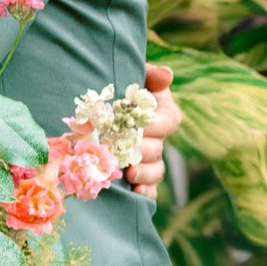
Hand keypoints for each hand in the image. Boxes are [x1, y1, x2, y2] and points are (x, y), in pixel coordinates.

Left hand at [126, 63, 180, 197]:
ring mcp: (146, 155)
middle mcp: (156, 135)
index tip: (141, 128)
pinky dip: (145, 192)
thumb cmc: (116, 80)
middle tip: (129, 156)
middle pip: (158, 148)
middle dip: (144, 153)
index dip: (157, 127)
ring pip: (155, 169)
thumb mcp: (134, 73)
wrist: (98, 93)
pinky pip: (148, 186)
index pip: (168, 121)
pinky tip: (135, 192)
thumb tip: (166, 75)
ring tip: (131, 175)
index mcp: (160, 111)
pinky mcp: (136, 170)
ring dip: (145, 174)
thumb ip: (149, 74)